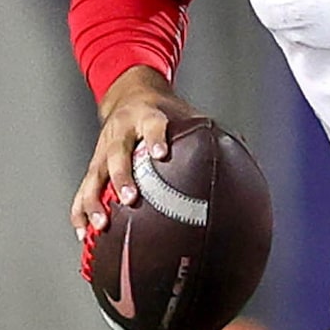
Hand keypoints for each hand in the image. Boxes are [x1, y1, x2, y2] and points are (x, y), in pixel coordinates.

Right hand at [71, 66, 206, 235]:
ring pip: (93, 176)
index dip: (156, 138)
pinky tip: (86, 235)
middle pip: (116, 154)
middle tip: (130, 199)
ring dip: (94, 201)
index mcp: (147, 117)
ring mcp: (103, 150)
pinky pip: (82, 190)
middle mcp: (121, 133)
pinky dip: (81, 212)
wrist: (128, 94)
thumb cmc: (165, 111)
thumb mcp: (187, 113)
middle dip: (122, 177)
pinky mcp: (93, 165)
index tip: (162, 154)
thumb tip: (248, 156)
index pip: (153, 126)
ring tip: (101, 225)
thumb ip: (210, 133)